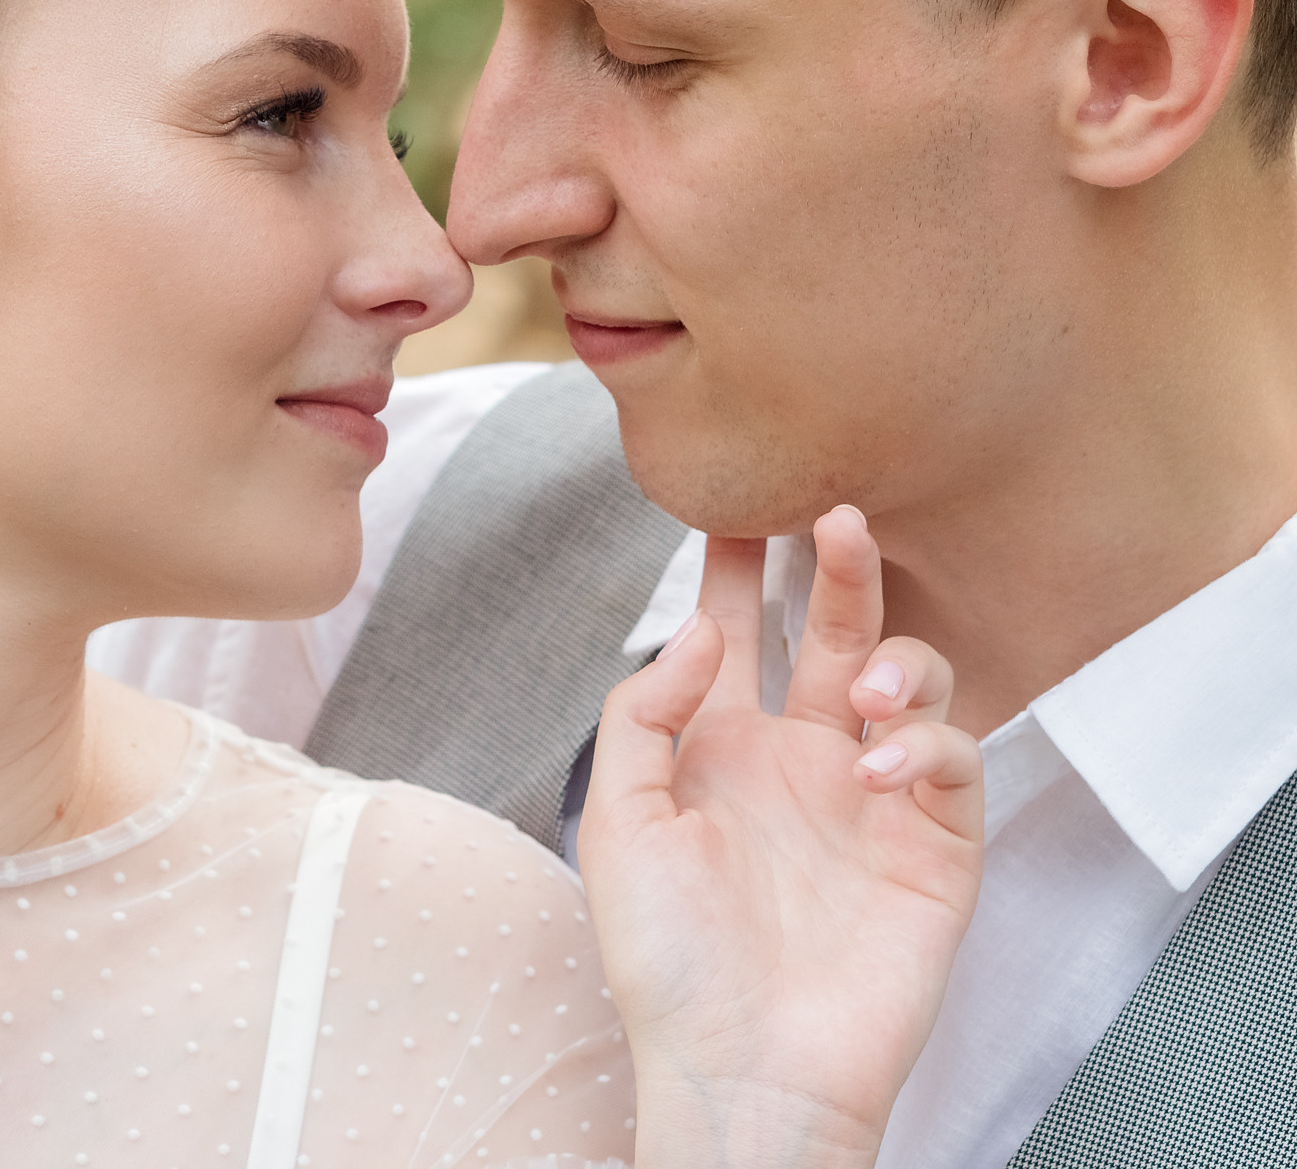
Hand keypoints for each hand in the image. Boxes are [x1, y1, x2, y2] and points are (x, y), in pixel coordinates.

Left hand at [577, 506, 982, 1168]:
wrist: (742, 1071)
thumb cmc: (666, 958)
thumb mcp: (619, 822)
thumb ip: (646, 712)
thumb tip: (702, 628)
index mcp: (719, 746)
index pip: (735, 631)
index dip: (735, 566)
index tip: (737, 497)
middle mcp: (799, 757)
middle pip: (830, 631)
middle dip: (837, 568)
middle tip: (834, 513)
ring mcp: (869, 797)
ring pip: (909, 680)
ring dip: (891, 660)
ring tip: (857, 692)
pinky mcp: (934, 844)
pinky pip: (951, 760)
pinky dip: (921, 745)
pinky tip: (872, 769)